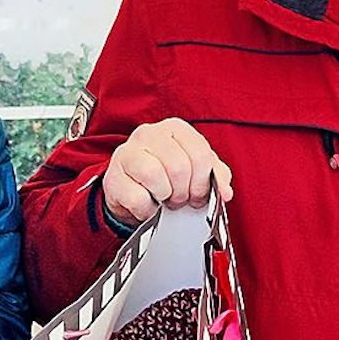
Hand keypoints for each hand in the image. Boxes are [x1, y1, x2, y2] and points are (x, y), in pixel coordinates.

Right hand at [102, 118, 232, 225]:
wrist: (132, 189)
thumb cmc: (166, 176)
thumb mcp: (195, 170)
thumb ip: (215, 176)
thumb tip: (225, 192)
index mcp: (175, 128)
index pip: (199, 153)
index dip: (203, 182)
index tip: (199, 195)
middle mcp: (150, 134)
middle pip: (179, 166)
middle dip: (184, 192)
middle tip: (181, 200)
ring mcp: (128, 152)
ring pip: (155, 176)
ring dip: (165, 197)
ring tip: (165, 200)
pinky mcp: (114, 176)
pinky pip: (137, 197)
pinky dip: (148, 210)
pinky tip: (149, 206)